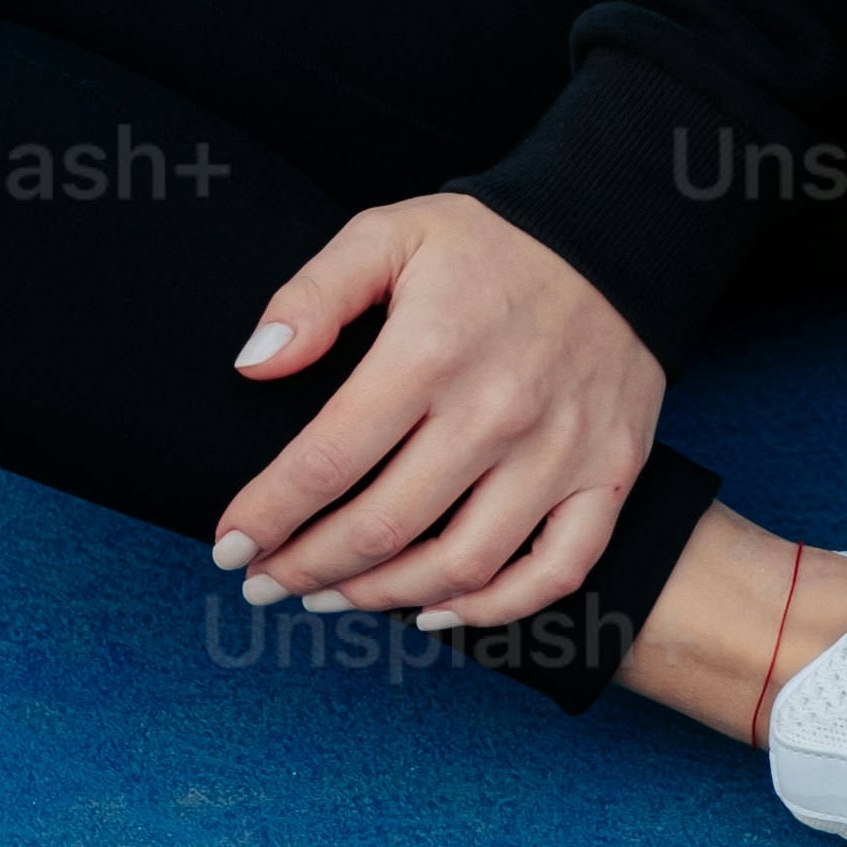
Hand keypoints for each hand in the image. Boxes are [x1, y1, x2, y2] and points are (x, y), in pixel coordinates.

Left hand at [218, 193, 663, 635]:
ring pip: (461, 565)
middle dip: (306, 568)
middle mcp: (497, 412)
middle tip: (264, 583)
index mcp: (431, 351)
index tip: (231, 545)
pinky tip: (437, 612)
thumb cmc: (489, 243)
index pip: (329, 460)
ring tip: (331, 597)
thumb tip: (254, 364)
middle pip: (384, 526)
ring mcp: (560, 450)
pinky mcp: (608, 473)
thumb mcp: (389, 234)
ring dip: (382, 597)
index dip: (269, 514)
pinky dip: (495, 610)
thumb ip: (314, 296)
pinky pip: (555, 570)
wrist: (615, 233)